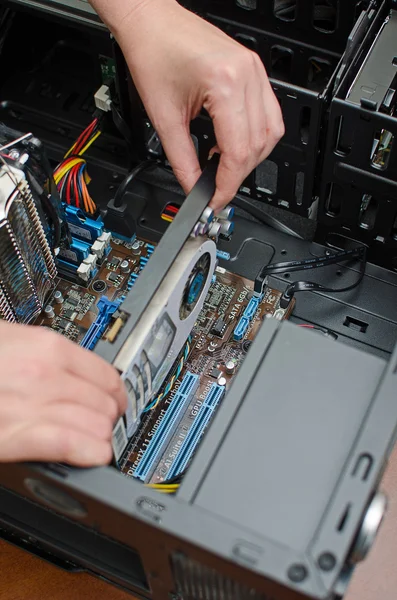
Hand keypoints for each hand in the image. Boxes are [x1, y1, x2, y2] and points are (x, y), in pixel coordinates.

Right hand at [0, 321, 126, 465]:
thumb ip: (44, 351)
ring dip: (102, 435)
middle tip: (107, 422)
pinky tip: (95, 454)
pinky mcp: (15, 436)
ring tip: (98, 440)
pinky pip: (70, 444)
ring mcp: (32, 405)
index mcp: (45, 347)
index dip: (118, 392)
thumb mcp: (10, 338)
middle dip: (110, 416)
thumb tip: (72, 365)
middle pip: (105, 401)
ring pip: (95, 424)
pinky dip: (90, 451)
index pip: (106, 374)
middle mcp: (44, 374)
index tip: (119, 399)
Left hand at [91, 0, 283, 210]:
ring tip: (223, 165)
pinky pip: (269, 113)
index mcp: (226, 84)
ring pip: (271, 132)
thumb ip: (182, 160)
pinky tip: (233, 143)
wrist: (152, 22)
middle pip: (260, 145)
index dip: (228, 184)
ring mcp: (255, 70)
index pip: (239, 152)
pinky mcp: (254, 70)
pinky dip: (255, 136)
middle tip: (217, 187)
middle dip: (239, 173)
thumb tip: (194, 187)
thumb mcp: (164, 117)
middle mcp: (248, 75)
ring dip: (251, 157)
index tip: (216, 199)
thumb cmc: (153, 53)